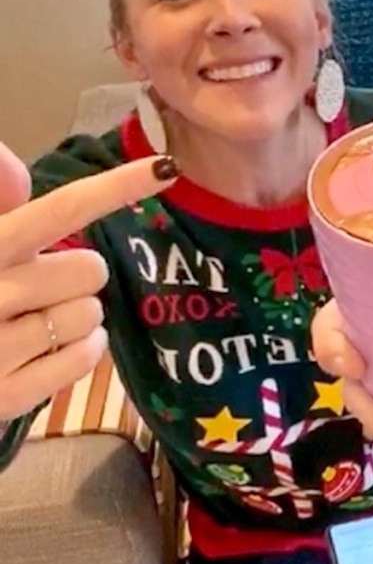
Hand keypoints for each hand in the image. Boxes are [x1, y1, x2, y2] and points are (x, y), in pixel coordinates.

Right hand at [0, 143, 178, 420]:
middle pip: (90, 269)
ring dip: (77, 317)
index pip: (60, 209)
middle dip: (77, 279)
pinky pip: (86, 358)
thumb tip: (13, 169)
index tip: (165, 168)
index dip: (116, 186)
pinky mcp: (5, 394)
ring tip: (36, 322)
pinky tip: (52, 350)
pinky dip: (83, 352)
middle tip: (41, 290)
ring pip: (90, 315)